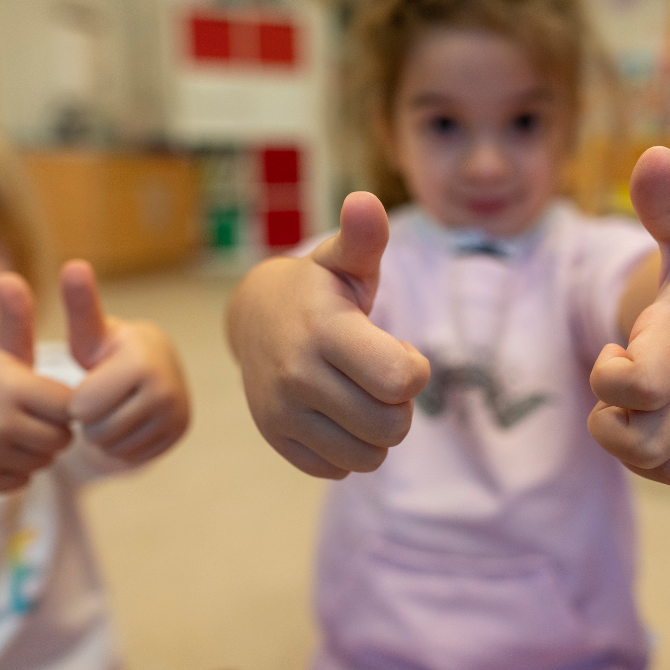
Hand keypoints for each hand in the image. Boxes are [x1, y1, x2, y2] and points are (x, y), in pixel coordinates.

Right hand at [0, 273, 72, 490]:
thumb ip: (18, 321)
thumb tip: (10, 278)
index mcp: (11, 387)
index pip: (71, 406)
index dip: (67, 402)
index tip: (53, 395)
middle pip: (63, 438)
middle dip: (57, 427)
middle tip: (38, 414)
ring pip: (45, 461)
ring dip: (39, 448)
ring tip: (20, 427)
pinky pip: (23, 479)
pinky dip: (19, 468)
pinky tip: (2, 447)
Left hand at [63, 260, 189, 463]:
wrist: (155, 364)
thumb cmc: (109, 349)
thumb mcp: (91, 331)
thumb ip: (80, 305)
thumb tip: (73, 264)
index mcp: (141, 363)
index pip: (81, 408)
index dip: (74, 400)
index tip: (85, 382)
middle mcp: (166, 390)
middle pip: (97, 431)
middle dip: (88, 420)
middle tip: (98, 399)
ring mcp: (177, 414)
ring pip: (113, 448)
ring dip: (102, 435)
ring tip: (111, 409)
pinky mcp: (179, 433)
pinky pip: (131, 457)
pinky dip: (121, 446)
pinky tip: (126, 422)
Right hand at [226, 192, 429, 478]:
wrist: (255, 317)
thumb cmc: (321, 288)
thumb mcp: (345, 260)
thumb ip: (364, 237)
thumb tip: (365, 200)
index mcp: (324, 331)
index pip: (401, 381)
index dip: (414, 369)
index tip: (398, 349)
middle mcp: (298, 377)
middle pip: (392, 425)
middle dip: (400, 404)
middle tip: (381, 375)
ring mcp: (283, 414)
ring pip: (369, 456)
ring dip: (379, 431)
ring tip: (361, 394)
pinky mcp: (278, 440)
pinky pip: (339, 468)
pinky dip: (350, 449)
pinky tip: (338, 414)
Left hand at [589, 146, 669, 485]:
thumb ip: (660, 199)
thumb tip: (651, 153)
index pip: (640, 386)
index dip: (612, 380)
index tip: (616, 349)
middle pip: (643, 443)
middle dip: (610, 421)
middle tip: (615, 380)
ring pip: (660, 465)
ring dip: (625, 444)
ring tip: (625, 402)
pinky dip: (647, 460)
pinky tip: (640, 418)